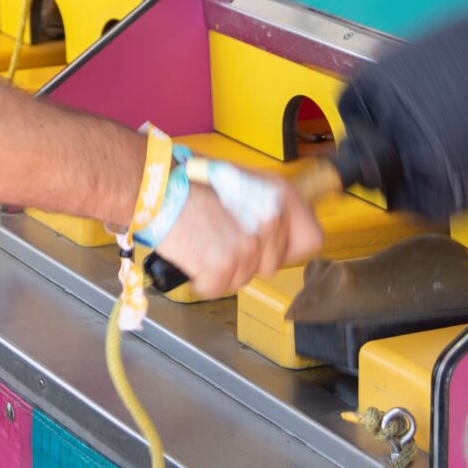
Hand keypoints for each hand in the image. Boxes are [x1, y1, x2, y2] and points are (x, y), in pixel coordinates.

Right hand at [149, 175, 322, 299]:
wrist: (155, 186)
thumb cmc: (188, 179)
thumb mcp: (241, 179)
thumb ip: (267, 204)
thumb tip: (279, 228)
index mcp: (280, 196)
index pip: (311, 239)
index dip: (289, 246)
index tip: (271, 243)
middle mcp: (271, 222)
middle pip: (270, 265)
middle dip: (247, 258)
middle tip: (221, 237)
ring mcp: (248, 246)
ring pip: (243, 279)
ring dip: (222, 269)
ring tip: (202, 242)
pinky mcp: (223, 266)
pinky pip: (217, 289)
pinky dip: (201, 280)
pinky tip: (192, 256)